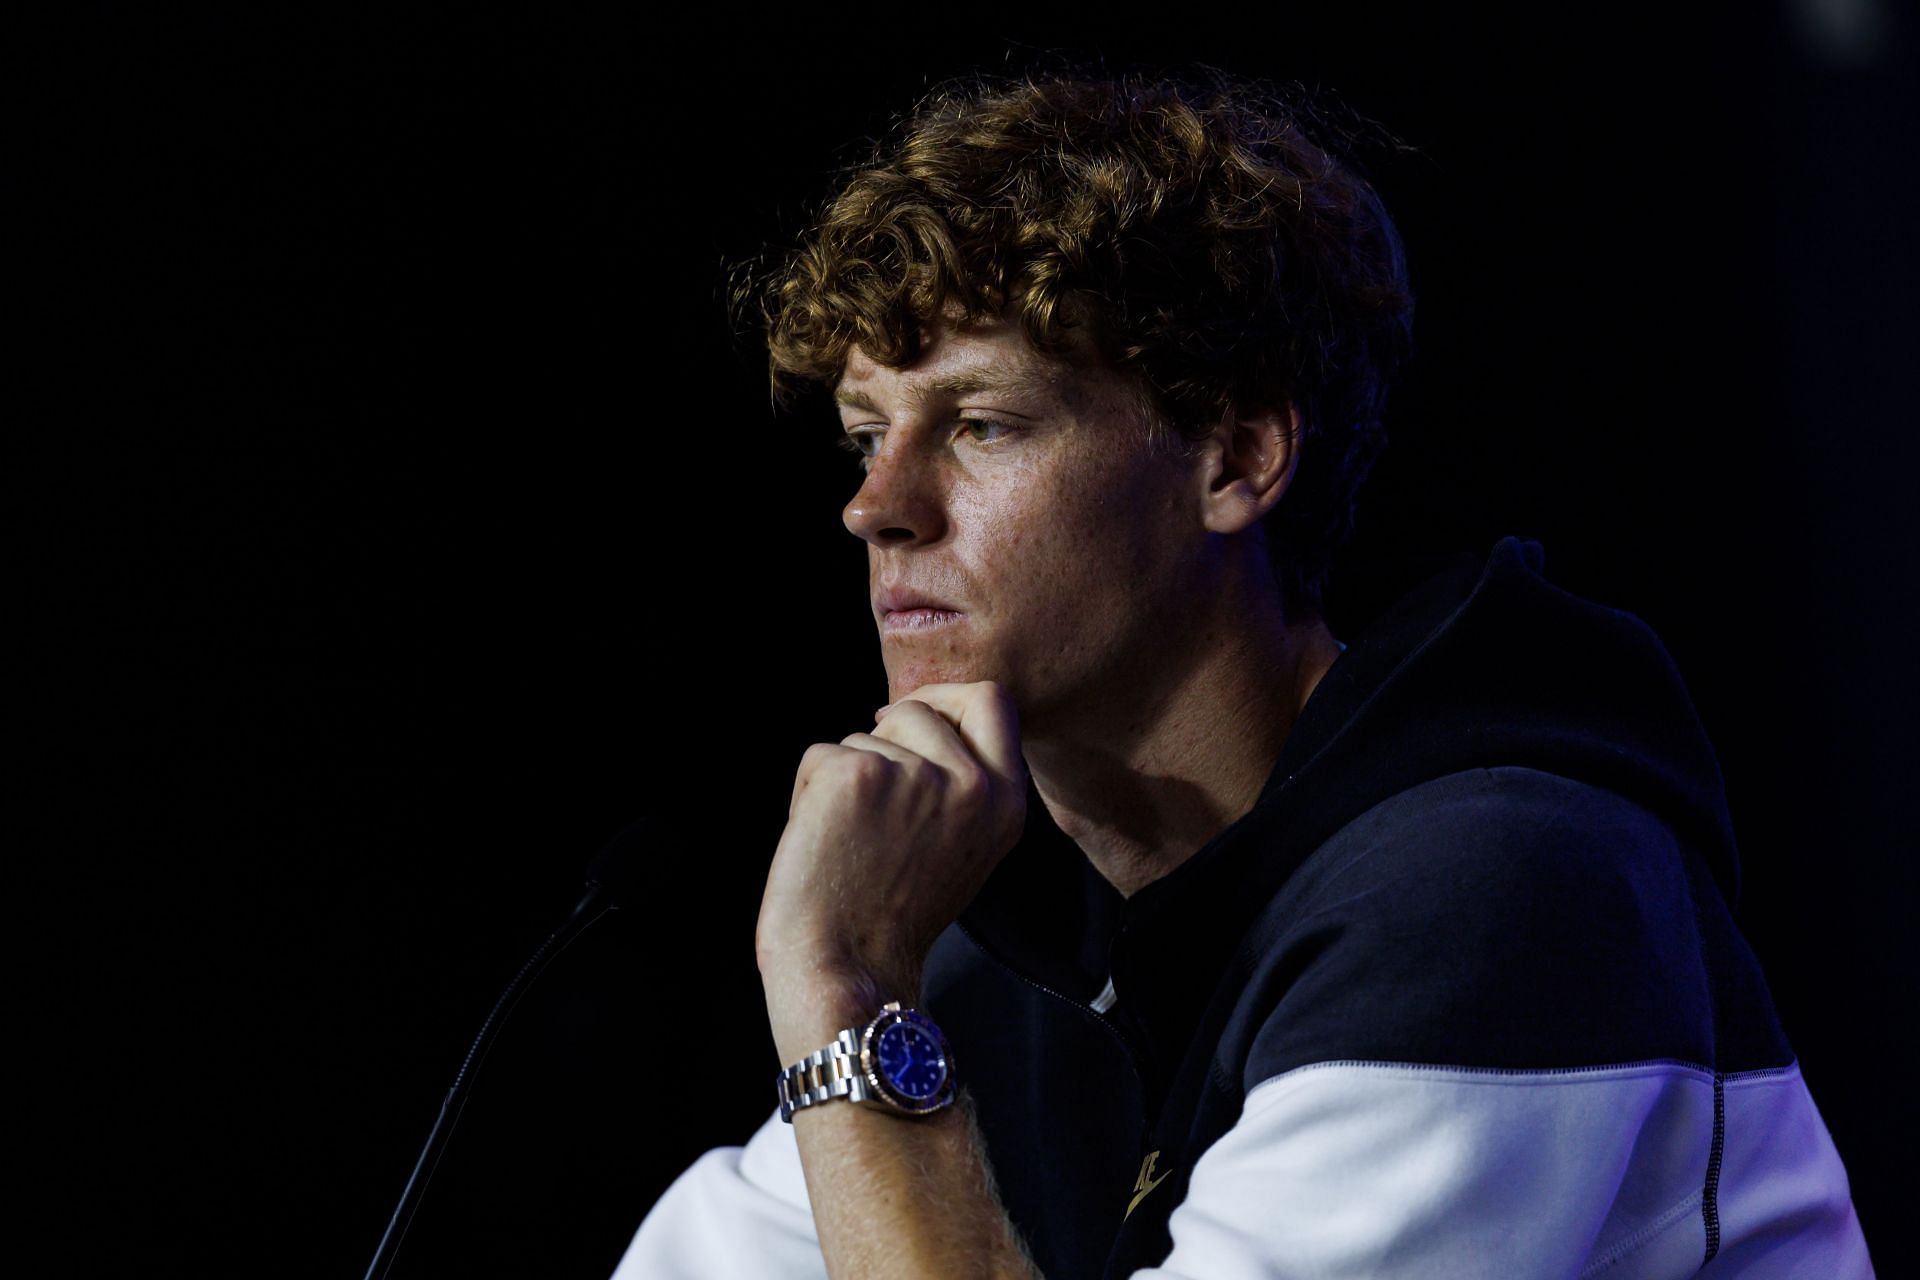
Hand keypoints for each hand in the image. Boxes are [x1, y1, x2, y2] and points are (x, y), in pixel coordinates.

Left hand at [756, 681, 1026, 1037]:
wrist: (847, 970)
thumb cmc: (890, 915)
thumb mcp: (960, 846)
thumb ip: (960, 783)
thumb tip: (916, 712)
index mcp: (1005, 802)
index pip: (991, 700)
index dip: (946, 698)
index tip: (914, 716)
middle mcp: (970, 784)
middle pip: (918, 709)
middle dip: (884, 741)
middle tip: (871, 806)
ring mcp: (913, 776)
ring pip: (864, 734)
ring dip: (847, 774)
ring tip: (851, 840)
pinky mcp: (855, 776)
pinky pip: (821, 755)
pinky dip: (808, 792)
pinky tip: (823, 843)